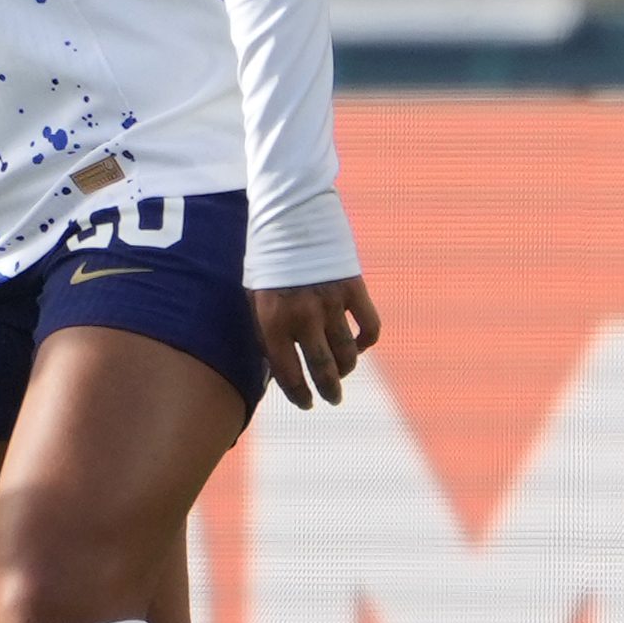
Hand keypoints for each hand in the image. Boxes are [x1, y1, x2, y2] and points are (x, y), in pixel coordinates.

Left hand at [253, 275, 378, 408]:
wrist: (289, 219)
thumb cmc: (266, 262)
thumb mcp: (254, 297)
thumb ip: (266, 330)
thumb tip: (277, 365)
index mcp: (272, 321)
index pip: (288, 372)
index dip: (298, 393)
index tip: (306, 404)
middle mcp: (302, 316)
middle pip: (323, 369)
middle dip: (328, 390)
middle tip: (332, 399)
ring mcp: (330, 304)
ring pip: (347, 353)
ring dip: (346, 370)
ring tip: (342, 375)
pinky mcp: (353, 290)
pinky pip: (369, 328)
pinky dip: (366, 342)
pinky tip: (358, 345)